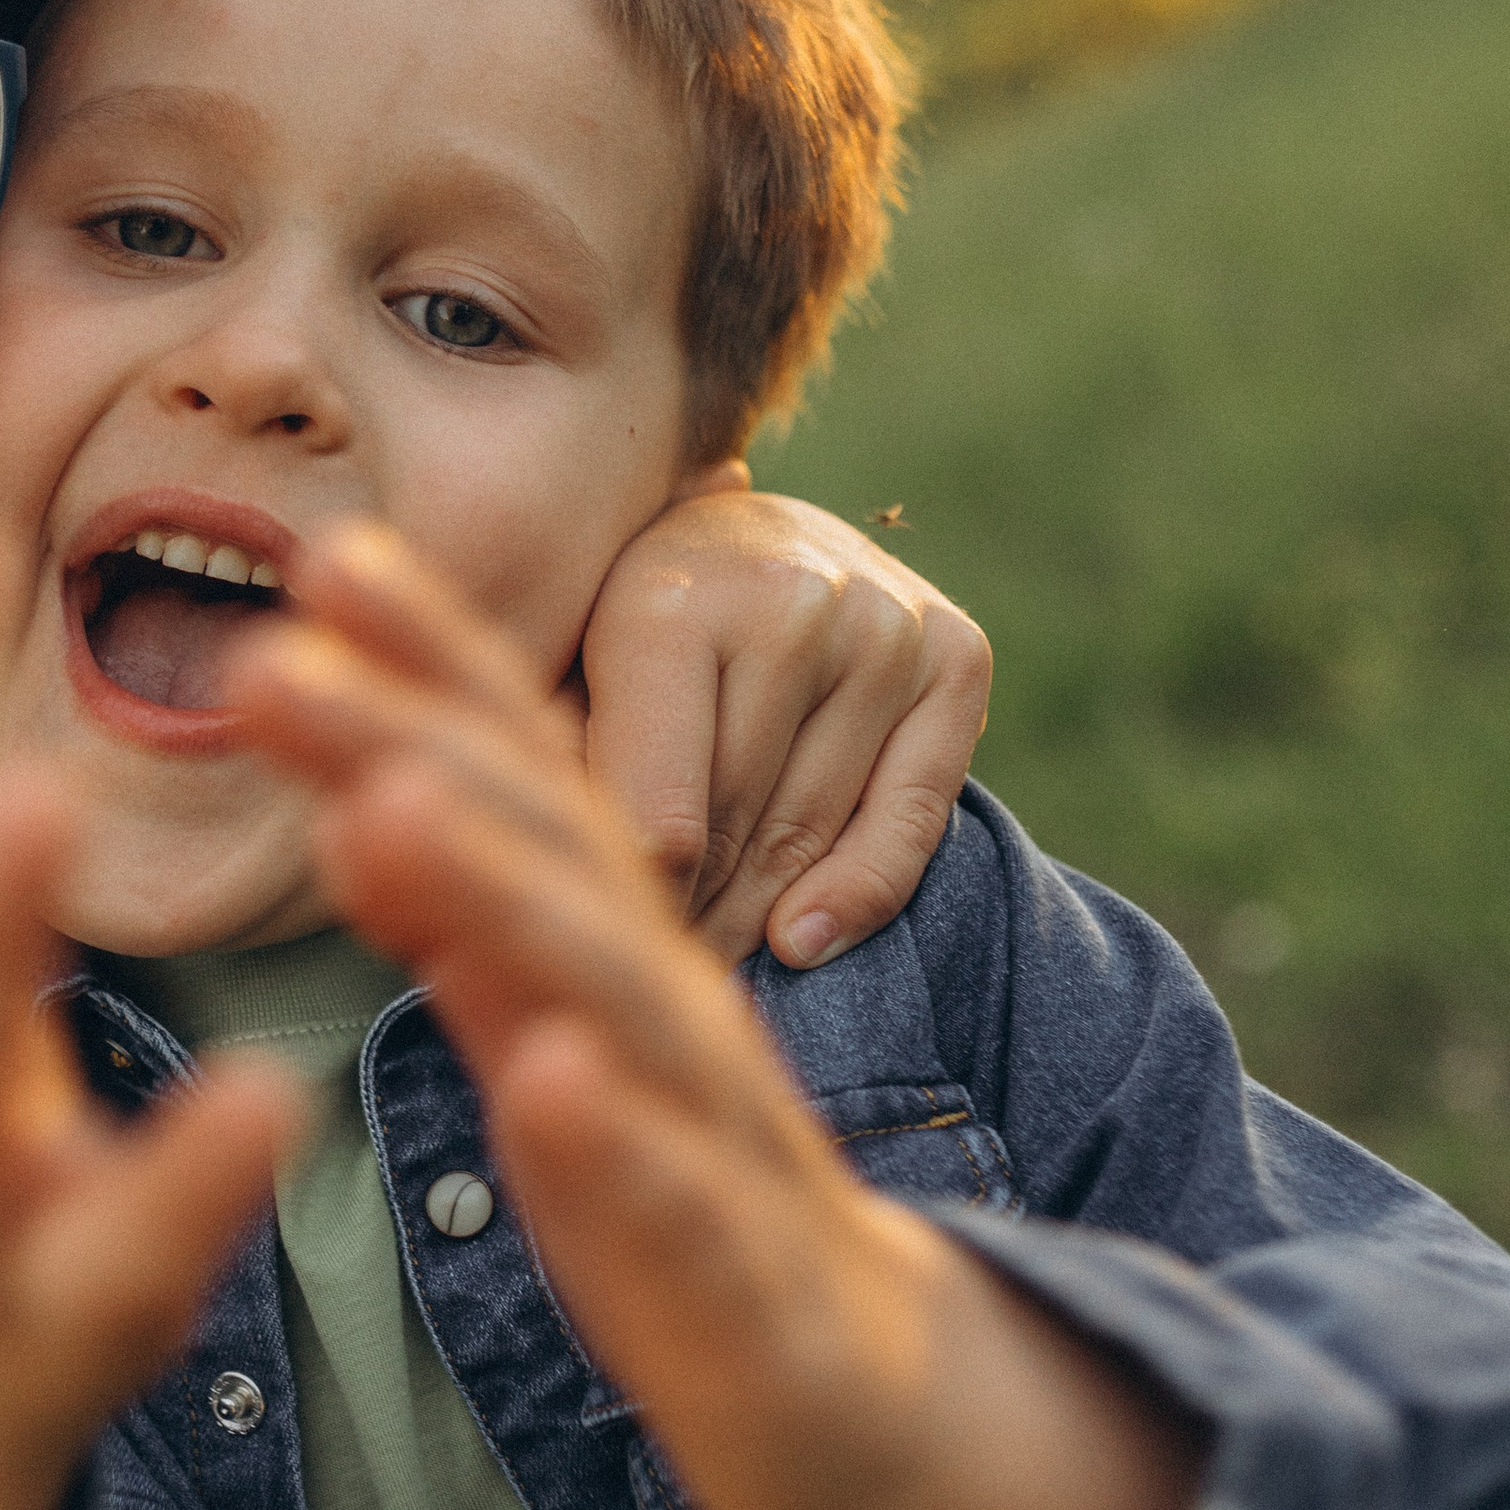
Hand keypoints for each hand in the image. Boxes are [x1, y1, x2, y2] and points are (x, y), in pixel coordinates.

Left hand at [230, 526, 1197, 1509]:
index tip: (318, 557)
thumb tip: (360, 799)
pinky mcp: (738, 1270)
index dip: (425, 663)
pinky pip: (675, 1197)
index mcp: (606, 939)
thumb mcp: (543, 1035)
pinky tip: (541, 1077)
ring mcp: (709, 1126)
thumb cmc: (662, 1186)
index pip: (519, 772)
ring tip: (383, 812)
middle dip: (408, 741)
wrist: (847, 1380)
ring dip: (499, 894)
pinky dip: (606, 1136)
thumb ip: (466, 926)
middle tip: (274, 657)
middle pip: (546, 844)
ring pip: (608, 992)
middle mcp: (662, 1000)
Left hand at [579, 467, 991, 969]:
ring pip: (815, 832)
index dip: (636, 907)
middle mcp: (793, 604)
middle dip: (692, 919)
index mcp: (672, 603)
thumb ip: (555, 768)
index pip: (662, 821)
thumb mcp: (558, 674)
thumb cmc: (618, 622)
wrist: (734, 534)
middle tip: (652, 975)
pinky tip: (802, 943)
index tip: (608, 958)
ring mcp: (885, 628)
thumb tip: (563, 889)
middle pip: (738, 831)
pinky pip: (913, 816)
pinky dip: (861, 895)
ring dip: (758, 918)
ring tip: (709, 961)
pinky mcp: (954, 653)